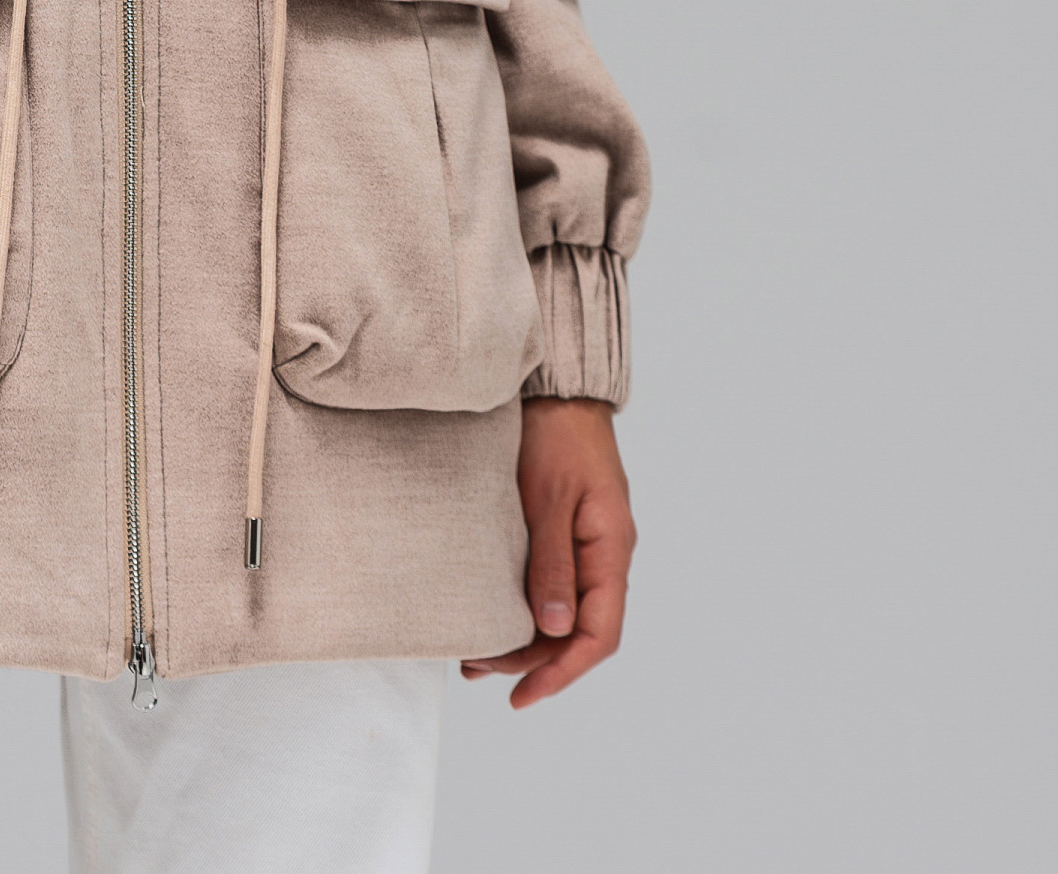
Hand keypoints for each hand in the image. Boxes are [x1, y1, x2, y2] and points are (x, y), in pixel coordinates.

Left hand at [461, 397, 633, 708]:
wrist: (555, 390)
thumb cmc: (555, 435)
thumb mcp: (549, 499)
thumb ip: (552, 563)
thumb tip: (555, 628)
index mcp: (610, 550)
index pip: (599, 635)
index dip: (563, 672)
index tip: (522, 694)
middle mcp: (603, 556)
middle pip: (577, 632)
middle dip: (532, 659)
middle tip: (477, 669)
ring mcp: (586, 545)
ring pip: (562, 613)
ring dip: (524, 638)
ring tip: (474, 657)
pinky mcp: (564, 533)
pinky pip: (550, 586)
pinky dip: (523, 607)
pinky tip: (492, 615)